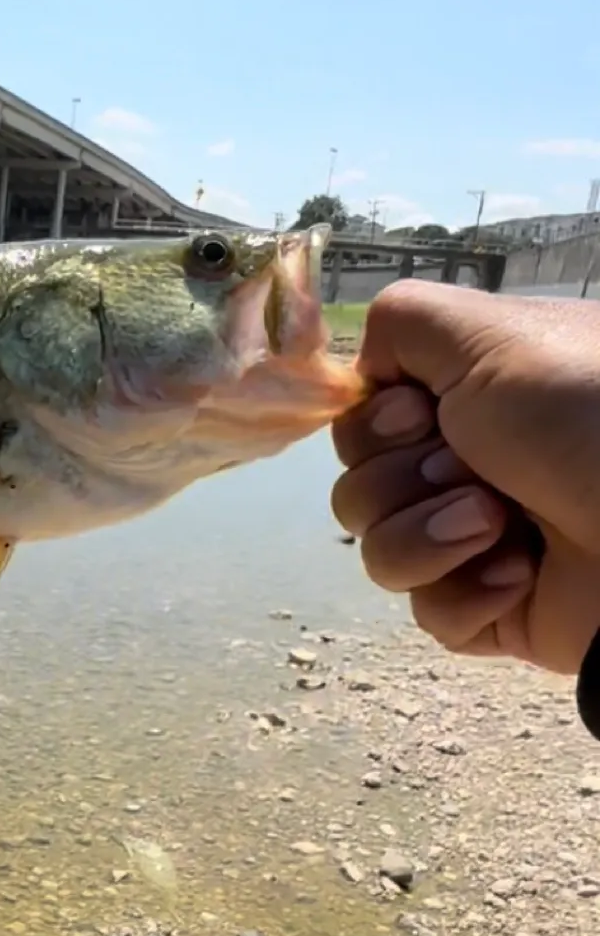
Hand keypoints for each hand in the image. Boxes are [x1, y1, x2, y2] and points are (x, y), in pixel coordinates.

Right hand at [330, 280, 599, 671]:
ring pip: (380, 554)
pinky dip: (467, 593)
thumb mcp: (488, 331)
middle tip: (468, 471)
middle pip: (358, 488)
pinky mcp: (497, 612)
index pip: (363, 425)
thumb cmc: (581, 412)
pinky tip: (521, 573)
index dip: (372, 426)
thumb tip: (366, 376)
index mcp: (470, 404)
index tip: (417, 416)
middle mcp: (470, 468)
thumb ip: (400, 321)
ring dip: (428, 536)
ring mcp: (479, 543)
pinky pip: (431, 614)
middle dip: (401, 480)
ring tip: (498, 524)